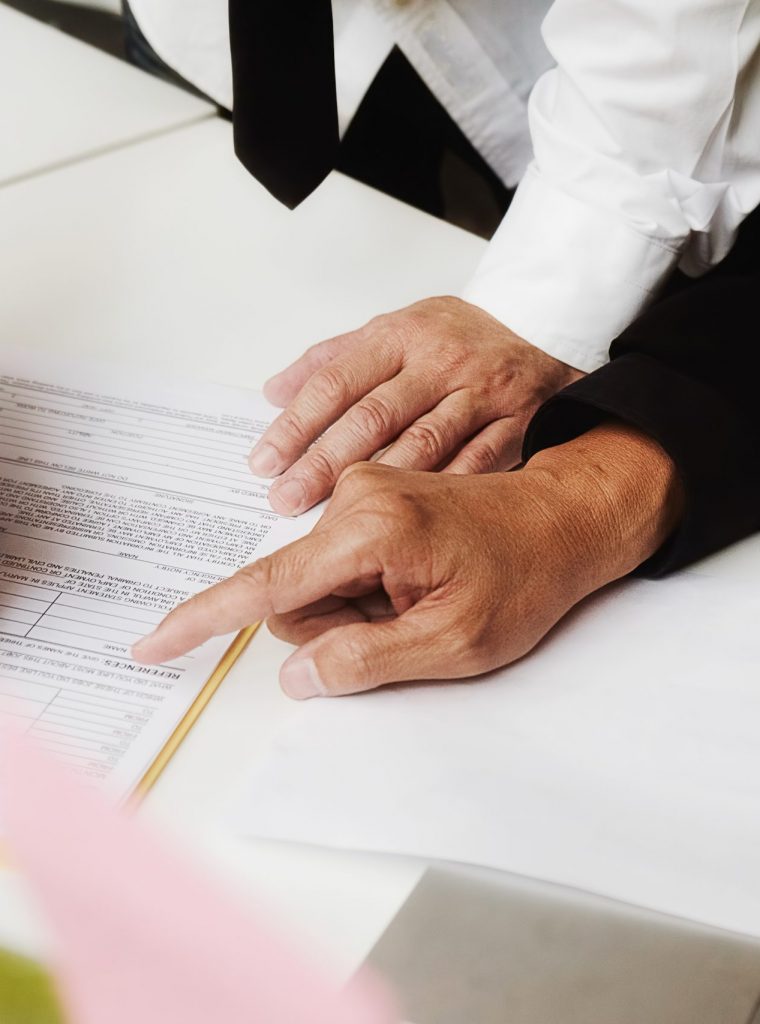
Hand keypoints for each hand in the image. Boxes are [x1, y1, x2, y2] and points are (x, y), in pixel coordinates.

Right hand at [133, 423, 682, 696]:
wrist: (565, 519)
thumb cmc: (525, 578)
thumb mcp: (453, 643)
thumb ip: (367, 661)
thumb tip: (296, 675)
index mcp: (372, 528)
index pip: (269, 586)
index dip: (206, 621)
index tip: (154, 642)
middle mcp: (357, 497)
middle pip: (295, 594)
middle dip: (336, 626)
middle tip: (411, 623)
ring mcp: (363, 492)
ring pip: (316, 581)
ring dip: (357, 608)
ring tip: (423, 597)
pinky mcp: (371, 498)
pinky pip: (338, 561)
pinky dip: (368, 586)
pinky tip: (419, 580)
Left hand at [249, 296, 582, 514]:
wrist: (545, 332)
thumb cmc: (459, 340)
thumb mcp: (395, 329)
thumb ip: (334, 359)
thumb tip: (274, 391)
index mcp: (402, 334)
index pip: (336, 382)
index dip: (296, 426)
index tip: (264, 462)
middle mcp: (442, 360)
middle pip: (373, 416)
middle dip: (323, 463)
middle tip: (286, 500)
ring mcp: (483, 392)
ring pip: (422, 443)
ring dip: (374, 486)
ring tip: (333, 520)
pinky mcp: (518, 422)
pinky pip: (476, 463)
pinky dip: (440, 492)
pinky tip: (407, 522)